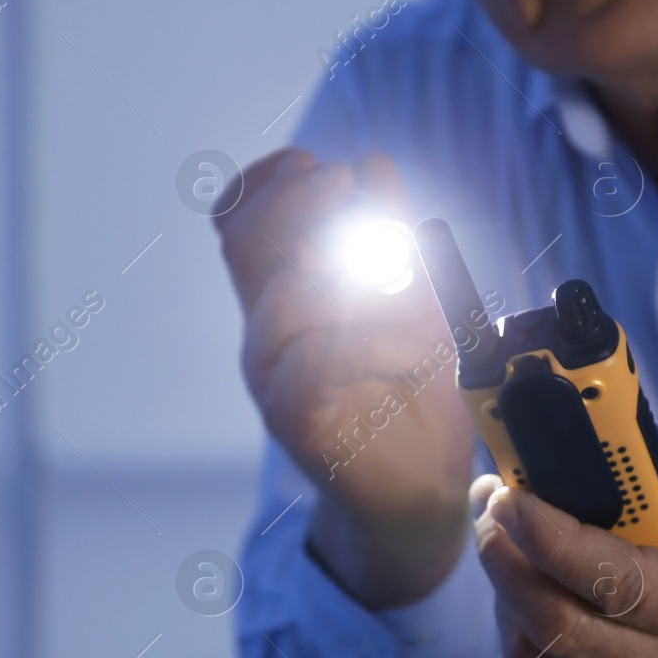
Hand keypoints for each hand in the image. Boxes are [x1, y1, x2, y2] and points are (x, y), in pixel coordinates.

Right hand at [215, 149, 473, 607]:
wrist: (418, 495)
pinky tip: (418, 349)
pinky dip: (374, 342)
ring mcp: (273, 381)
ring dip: (353, 278)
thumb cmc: (410, 395)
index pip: (238, 225)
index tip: (310, 162)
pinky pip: (317, 363)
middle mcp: (267, 335)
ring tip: (412, 294)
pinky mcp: (297, 423)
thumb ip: (388, 239)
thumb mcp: (412, 300)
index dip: (265, 185)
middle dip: (296, 202)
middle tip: (345, 182)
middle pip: (249, 247)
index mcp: (283, 299)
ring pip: (285, 302)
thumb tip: (372, 166)